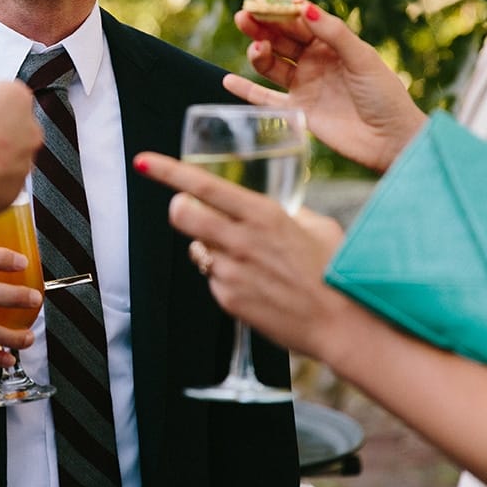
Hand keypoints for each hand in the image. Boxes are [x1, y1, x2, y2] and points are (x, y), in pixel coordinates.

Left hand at [136, 151, 348, 360]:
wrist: (343, 324)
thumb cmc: (336, 270)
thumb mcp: (317, 226)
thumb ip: (287, 212)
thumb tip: (273, 209)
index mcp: (263, 214)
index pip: (203, 186)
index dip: (167, 172)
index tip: (144, 162)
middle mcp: (241, 241)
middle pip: (181, 215)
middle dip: (180, 209)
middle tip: (192, 211)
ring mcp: (231, 272)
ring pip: (196, 249)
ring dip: (211, 248)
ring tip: (247, 260)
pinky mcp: (228, 299)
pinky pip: (213, 278)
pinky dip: (226, 277)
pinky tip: (256, 285)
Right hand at [230, 3, 425, 172]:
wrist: (391, 140)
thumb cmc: (385, 96)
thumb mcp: (362, 59)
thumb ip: (333, 33)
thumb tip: (304, 8)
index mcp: (332, 44)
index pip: (300, 22)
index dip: (281, 11)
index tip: (262, 1)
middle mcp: (315, 62)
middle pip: (281, 40)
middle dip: (262, 27)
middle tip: (244, 17)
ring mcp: (304, 86)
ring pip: (272, 65)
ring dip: (259, 53)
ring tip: (256, 48)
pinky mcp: (297, 112)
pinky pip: (265, 99)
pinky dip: (246, 91)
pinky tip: (228, 80)